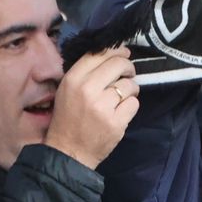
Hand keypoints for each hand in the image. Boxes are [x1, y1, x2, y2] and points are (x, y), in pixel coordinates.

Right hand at [47, 46, 140, 168]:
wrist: (68, 151)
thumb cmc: (68, 119)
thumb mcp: (67, 90)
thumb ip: (85, 72)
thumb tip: (112, 54)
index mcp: (73, 79)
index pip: (99, 54)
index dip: (116, 50)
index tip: (124, 53)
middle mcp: (87, 89)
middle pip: (118, 65)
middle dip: (128, 67)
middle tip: (128, 73)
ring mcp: (103, 107)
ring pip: (129, 85)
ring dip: (130, 89)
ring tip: (122, 96)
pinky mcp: (116, 122)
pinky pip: (134, 104)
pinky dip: (130, 106)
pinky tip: (121, 111)